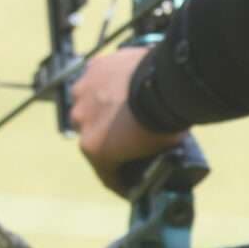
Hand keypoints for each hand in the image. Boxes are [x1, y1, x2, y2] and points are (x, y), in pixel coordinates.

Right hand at [70, 48, 184, 192]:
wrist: (168, 84)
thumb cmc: (165, 121)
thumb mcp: (158, 149)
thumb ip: (146, 153)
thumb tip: (152, 153)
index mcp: (93, 147)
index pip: (105, 171)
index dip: (120, 178)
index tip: (132, 180)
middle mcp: (80, 120)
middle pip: (91, 132)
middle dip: (106, 135)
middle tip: (129, 132)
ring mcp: (83, 91)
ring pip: (89, 102)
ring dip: (102, 105)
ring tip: (125, 102)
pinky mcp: (94, 67)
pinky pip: (98, 77)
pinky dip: (108, 81)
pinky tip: (124, 81)